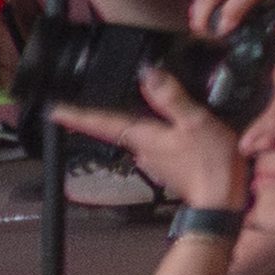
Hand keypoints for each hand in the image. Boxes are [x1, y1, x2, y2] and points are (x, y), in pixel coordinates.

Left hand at [45, 60, 246, 212]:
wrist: (221, 201)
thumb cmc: (210, 162)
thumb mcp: (195, 122)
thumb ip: (171, 97)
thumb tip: (147, 73)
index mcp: (143, 137)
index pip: (102, 123)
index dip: (77, 115)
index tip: (53, 110)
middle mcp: (142, 150)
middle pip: (118, 129)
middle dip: (106, 116)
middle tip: (91, 100)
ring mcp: (155, 160)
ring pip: (138, 136)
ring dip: (137, 123)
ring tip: (140, 107)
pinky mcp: (170, 166)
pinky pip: (157, 144)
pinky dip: (158, 133)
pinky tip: (171, 128)